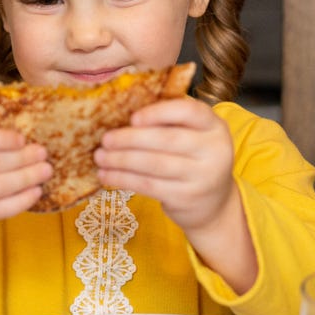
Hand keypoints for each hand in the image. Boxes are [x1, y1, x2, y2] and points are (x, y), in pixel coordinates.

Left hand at [94, 98, 233, 230]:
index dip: (159, 113)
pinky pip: (149, 185)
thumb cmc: (193, 160)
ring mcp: (202, 176)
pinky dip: (124, 179)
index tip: (133, 118)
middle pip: (168, 140)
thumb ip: (170, 122)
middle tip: (106, 139)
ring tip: (100, 157)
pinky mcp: (186, 198)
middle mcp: (214, 150)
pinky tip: (107, 175)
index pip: (189, 111)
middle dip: (131, 139)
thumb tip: (123, 111)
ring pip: (155, 164)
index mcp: (214, 126)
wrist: (214, 204)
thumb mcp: (194, 136)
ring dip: (122, 160)